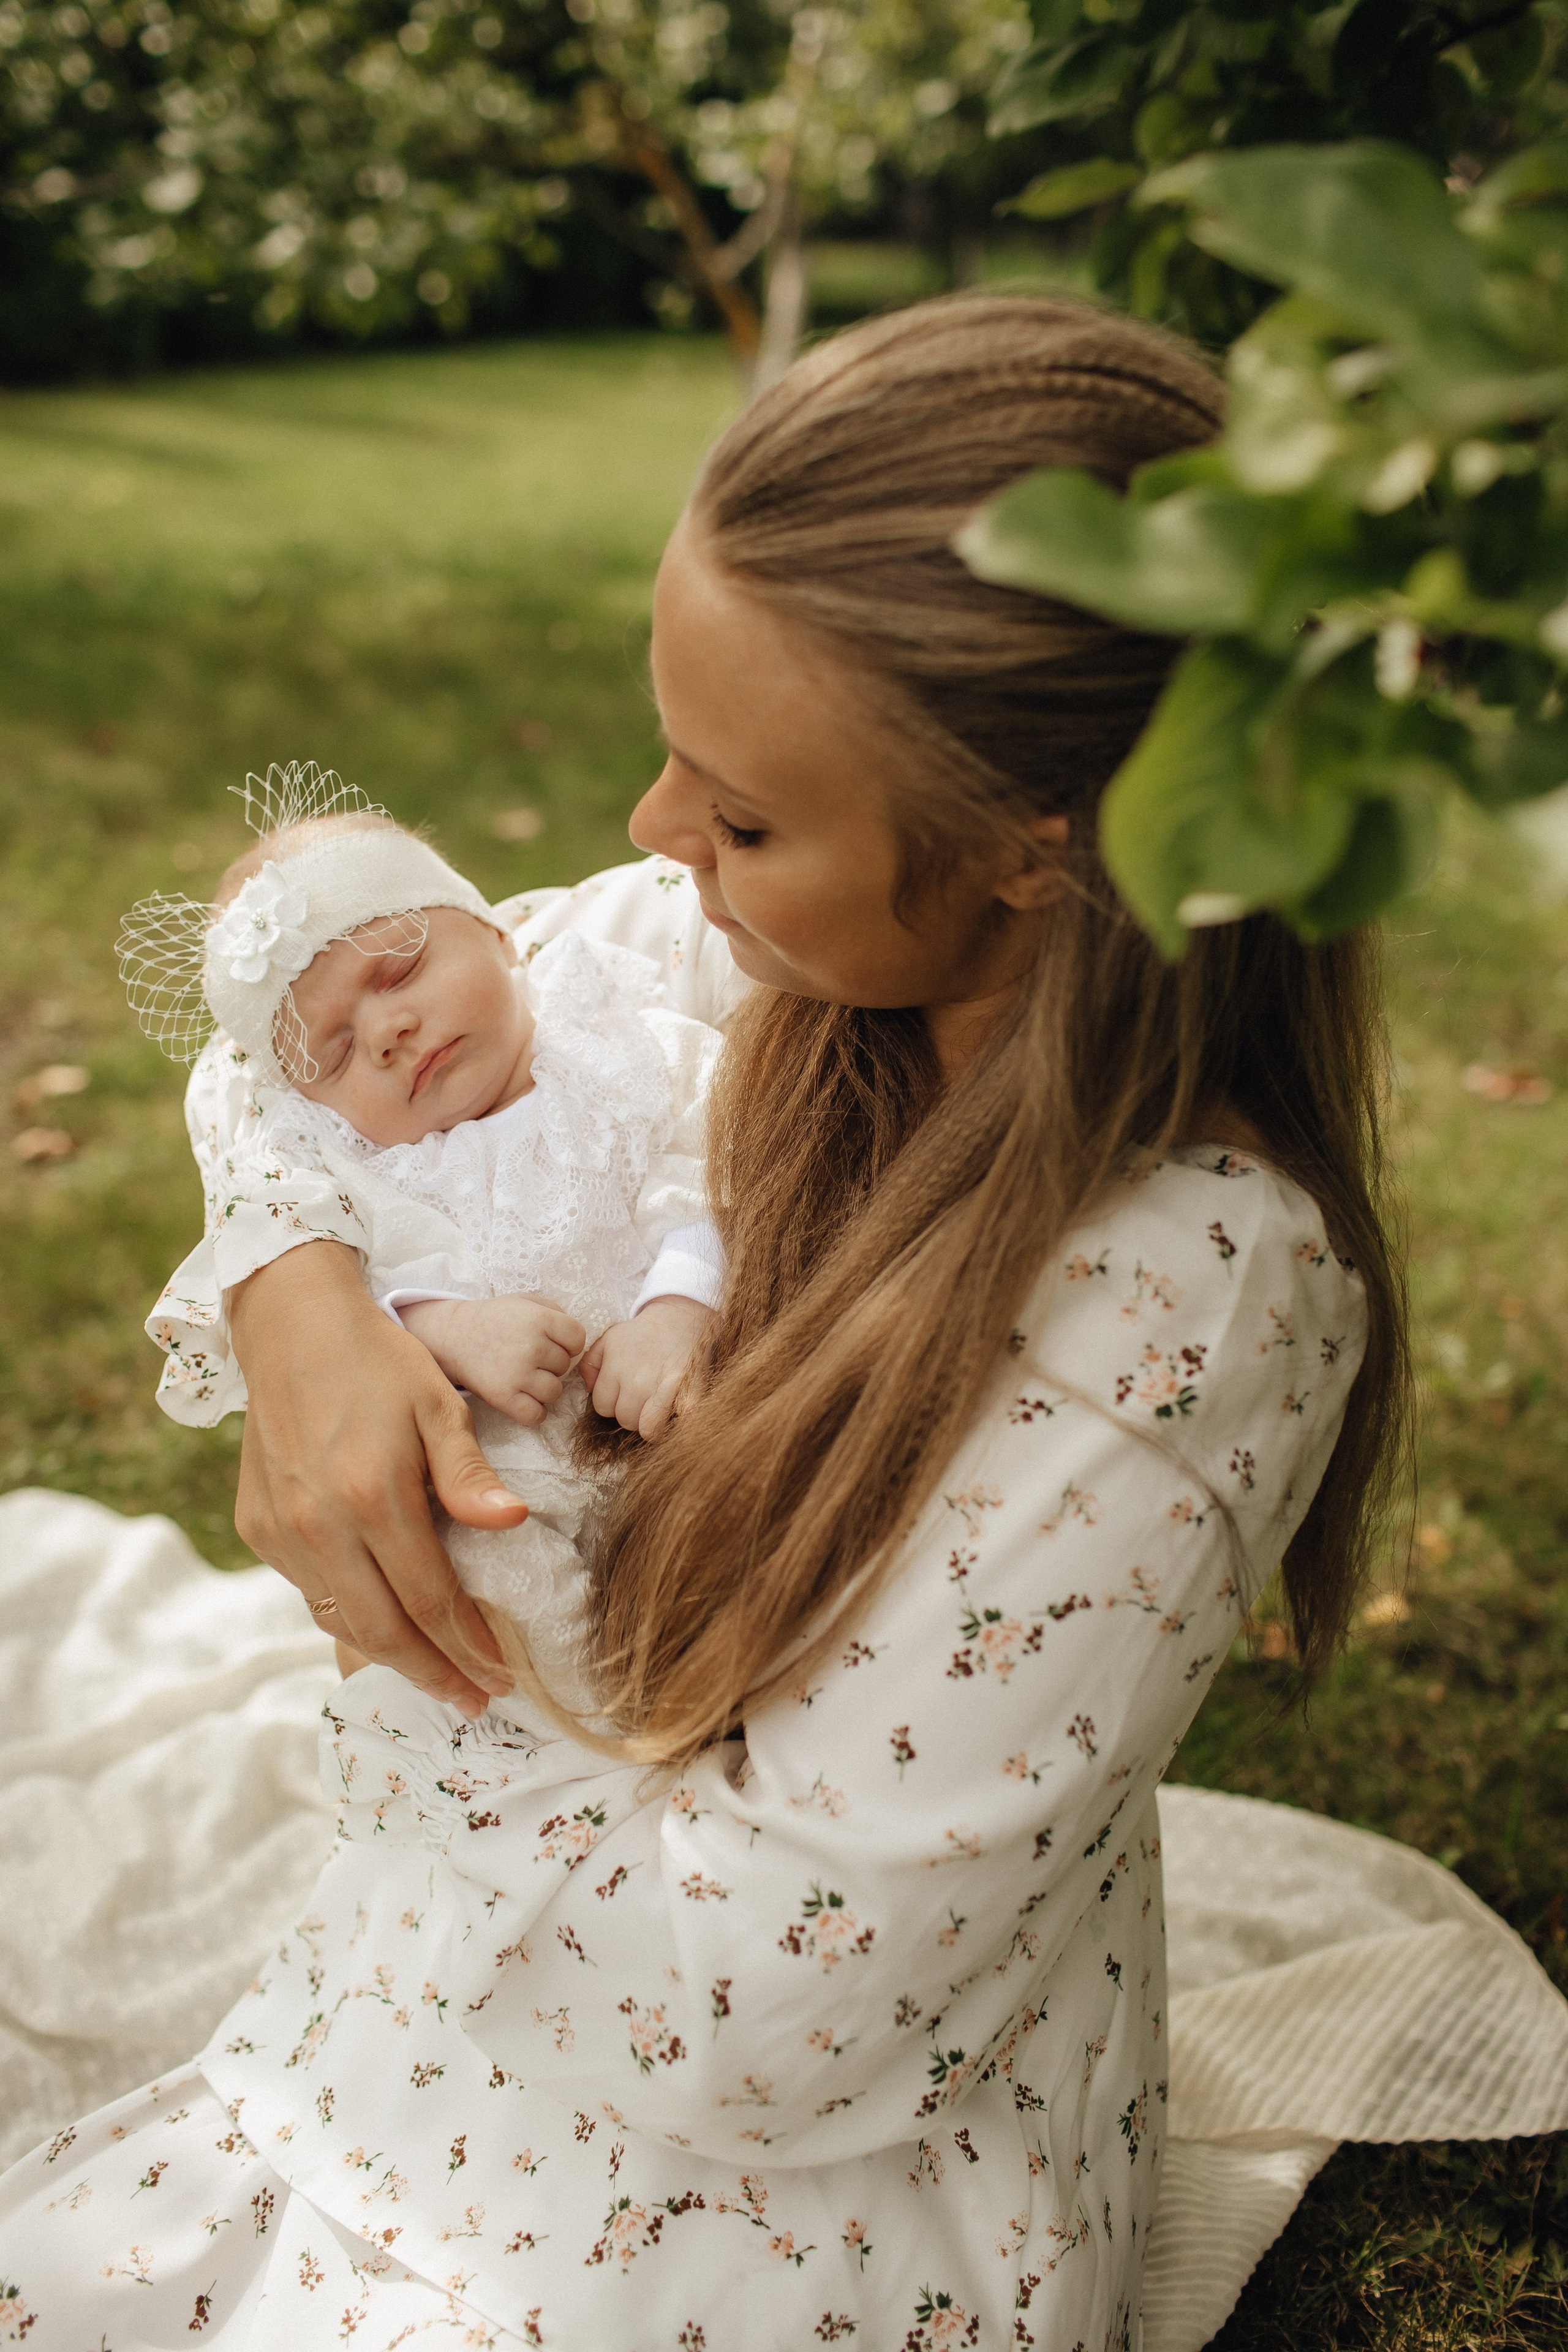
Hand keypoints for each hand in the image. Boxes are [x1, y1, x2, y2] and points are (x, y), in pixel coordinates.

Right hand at [230, 1242, 526, 1716]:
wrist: (290, 1325)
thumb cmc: (378, 1361)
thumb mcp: (437, 1404)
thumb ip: (468, 1474)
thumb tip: (511, 1523)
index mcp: (371, 1495)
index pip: (429, 1598)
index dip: (468, 1645)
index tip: (501, 1675)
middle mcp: (318, 1524)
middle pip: (381, 1631)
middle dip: (433, 1674)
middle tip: (474, 1700)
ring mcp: (281, 1531)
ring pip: (340, 1620)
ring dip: (390, 1655)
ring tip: (436, 1674)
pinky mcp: (257, 1527)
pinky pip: (311, 1592)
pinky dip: (351, 1617)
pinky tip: (384, 1623)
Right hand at [399, 1294, 586, 1426]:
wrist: (454, 1336)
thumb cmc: (494, 1319)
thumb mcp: (525, 1302)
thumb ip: (555, 1311)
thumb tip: (577, 1336)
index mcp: (540, 1320)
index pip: (578, 1339)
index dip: (569, 1342)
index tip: (552, 1342)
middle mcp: (532, 1347)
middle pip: (566, 1366)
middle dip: (552, 1363)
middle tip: (528, 1357)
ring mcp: (518, 1374)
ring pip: (554, 1392)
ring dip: (544, 1387)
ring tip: (525, 1376)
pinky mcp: (503, 1397)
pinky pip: (536, 1415)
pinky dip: (533, 1410)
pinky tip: (522, 1397)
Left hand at [578, 1295, 715, 1439]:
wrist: (679, 1316)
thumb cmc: (641, 1333)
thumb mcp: (608, 1340)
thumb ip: (589, 1364)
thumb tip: (589, 1388)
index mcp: (615, 1370)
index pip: (602, 1407)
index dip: (611, 1401)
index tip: (622, 1392)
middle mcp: (636, 1383)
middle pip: (625, 1420)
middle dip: (630, 1412)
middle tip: (640, 1397)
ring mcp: (663, 1389)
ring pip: (648, 1429)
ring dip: (651, 1421)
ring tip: (656, 1405)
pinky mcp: (689, 1391)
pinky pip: (679, 1419)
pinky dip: (679, 1417)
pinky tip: (678, 1407)